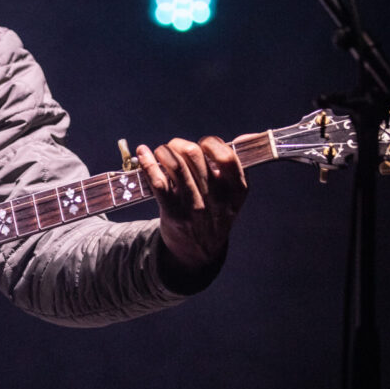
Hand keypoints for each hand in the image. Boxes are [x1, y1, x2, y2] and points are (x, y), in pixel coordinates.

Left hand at [137, 136, 247, 276]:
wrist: (198, 251)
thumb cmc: (214, 214)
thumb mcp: (233, 194)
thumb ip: (235, 166)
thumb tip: (247, 137)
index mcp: (237, 190)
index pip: (226, 156)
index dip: (210, 143)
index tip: (202, 145)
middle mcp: (218, 198)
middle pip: (194, 155)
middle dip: (180, 145)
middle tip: (174, 148)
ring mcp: (195, 206)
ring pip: (175, 164)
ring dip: (163, 151)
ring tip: (159, 152)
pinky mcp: (173, 212)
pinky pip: (158, 181)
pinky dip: (147, 163)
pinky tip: (143, 153)